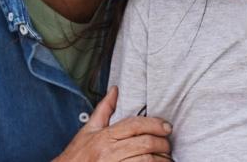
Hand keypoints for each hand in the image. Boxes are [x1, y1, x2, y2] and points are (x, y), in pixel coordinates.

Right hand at [54, 86, 172, 161]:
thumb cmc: (78, 155)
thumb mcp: (88, 130)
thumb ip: (104, 110)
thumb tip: (115, 90)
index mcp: (104, 136)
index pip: (135, 125)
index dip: (155, 124)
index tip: (167, 127)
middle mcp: (109, 151)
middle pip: (145, 143)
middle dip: (162, 143)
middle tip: (168, 145)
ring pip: (146, 160)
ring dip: (161, 159)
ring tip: (166, 158)